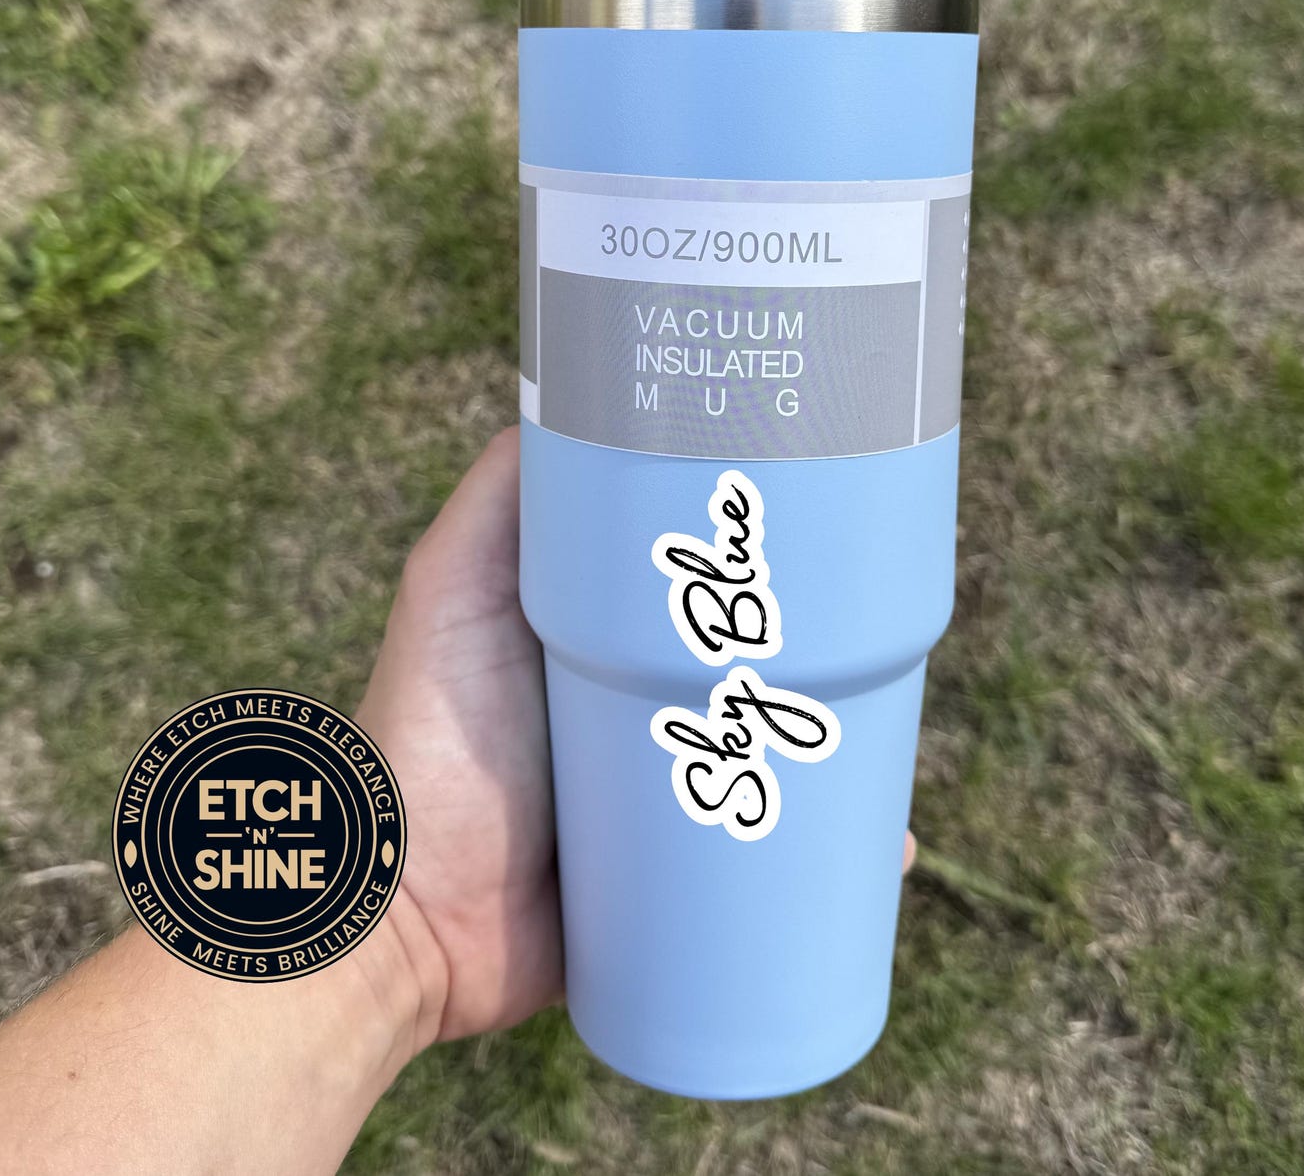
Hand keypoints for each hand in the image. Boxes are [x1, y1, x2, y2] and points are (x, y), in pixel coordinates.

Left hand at [358, 426, 914, 1057]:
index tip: (833, 519)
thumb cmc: (425, 731)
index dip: (762, 553)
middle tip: (889, 638)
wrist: (408, 913)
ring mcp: (663, 789)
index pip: (701, 581)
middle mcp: (638, 702)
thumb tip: (569, 391)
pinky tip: (890, 845)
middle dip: (820, 653)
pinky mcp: (677, 875)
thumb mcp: (454, 583)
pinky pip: (770, 856)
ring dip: (841, 752)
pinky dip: (834, 850)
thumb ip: (502, 495)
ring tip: (895, 744)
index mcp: (604, 633)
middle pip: (751, 663)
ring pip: (776, 755)